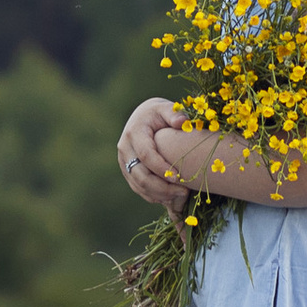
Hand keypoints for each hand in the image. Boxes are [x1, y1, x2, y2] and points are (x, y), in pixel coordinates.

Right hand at [116, 98, 192, 218]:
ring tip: (179, 196)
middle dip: (162, 188)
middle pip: (141, 175)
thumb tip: (182, 122)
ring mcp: (123, 162)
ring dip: (159, 195)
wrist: (143, 117)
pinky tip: (169, 197)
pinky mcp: (126, 171)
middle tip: (183, 192)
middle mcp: (125, 149)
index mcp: (134, 133)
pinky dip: (153, 196)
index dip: (161, 169)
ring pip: (138, 185)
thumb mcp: (166, 108)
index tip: (179, 177)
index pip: (146, 155)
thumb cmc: (158, 113)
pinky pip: (138, 188)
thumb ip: (174, 114)